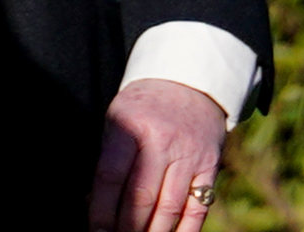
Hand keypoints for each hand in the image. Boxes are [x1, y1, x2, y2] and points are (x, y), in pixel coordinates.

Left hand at [90, 75, 228, 231]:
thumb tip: (93, 203)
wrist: (188, 85)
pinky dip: (184, 231)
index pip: (112, 176)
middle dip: (126, 227)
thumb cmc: (142, 107)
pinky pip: (198, 208)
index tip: (95, 229)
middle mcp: (162, 142)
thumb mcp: (117, 120)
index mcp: (131, 126)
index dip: (102, 209)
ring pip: (170, 207)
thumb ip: (108, 159)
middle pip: (142, 196)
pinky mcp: (210, 168)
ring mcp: (189, 156)